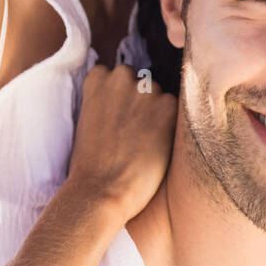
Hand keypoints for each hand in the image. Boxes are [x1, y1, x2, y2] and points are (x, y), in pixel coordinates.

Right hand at [65, 63, 176, 221]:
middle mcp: (122, 76)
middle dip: (141, 102)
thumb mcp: (89, 118)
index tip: (117, 116)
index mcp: (98, 77)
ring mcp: (147, 89)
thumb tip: (128, 98)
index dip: (120, 97)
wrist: (101, 190)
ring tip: (144, 143)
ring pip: (161, 96)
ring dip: (157, 114)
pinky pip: (177, 111)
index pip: (117, 74)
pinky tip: (157, 146)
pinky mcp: (169, 106)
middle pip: (141, 82)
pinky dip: (171, 127)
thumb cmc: (91, 164)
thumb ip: (107, 99)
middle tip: (133, 132)